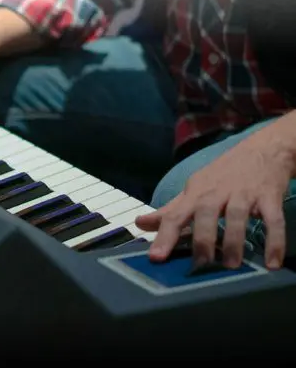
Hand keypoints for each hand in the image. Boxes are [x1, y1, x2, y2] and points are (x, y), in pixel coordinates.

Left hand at [136, 122, 295, 269]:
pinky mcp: (269, 196)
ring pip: (237, 216)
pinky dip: (274, 240)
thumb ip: (170, 211)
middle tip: (200, 265)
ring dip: (234, 241)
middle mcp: (217, 192)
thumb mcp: (194, 189)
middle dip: (202, 239)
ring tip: (231, 265)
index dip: (164, 235)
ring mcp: (244, 193)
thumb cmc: (223, 175)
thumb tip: (139, 223)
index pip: (175, 215)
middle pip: (205, 213)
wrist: (263, 148)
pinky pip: (273, 219)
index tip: (156, 257)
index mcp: (196, 193)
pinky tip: (271, 262)